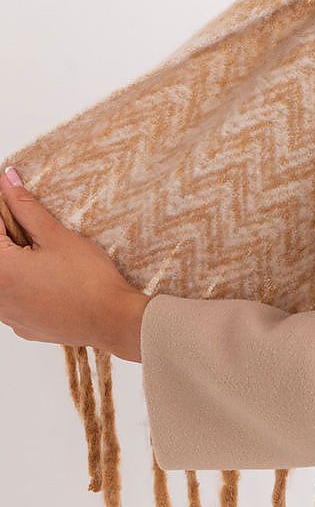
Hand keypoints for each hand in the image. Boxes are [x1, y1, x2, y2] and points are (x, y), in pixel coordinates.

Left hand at [0, 167, 148, 361]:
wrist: (112, 321)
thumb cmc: (88, 280)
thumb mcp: (56, 236)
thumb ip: (26, 207)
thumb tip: (8, 180)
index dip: (6, 211)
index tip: (18, 202)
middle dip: (12, 237)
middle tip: (38, 231)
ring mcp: (7, 316)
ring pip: (5, 278)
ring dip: (18, 262)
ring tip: (46, 257)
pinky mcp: (22, 326)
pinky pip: (14, 299)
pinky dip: (25, 285)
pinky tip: (50, 280)